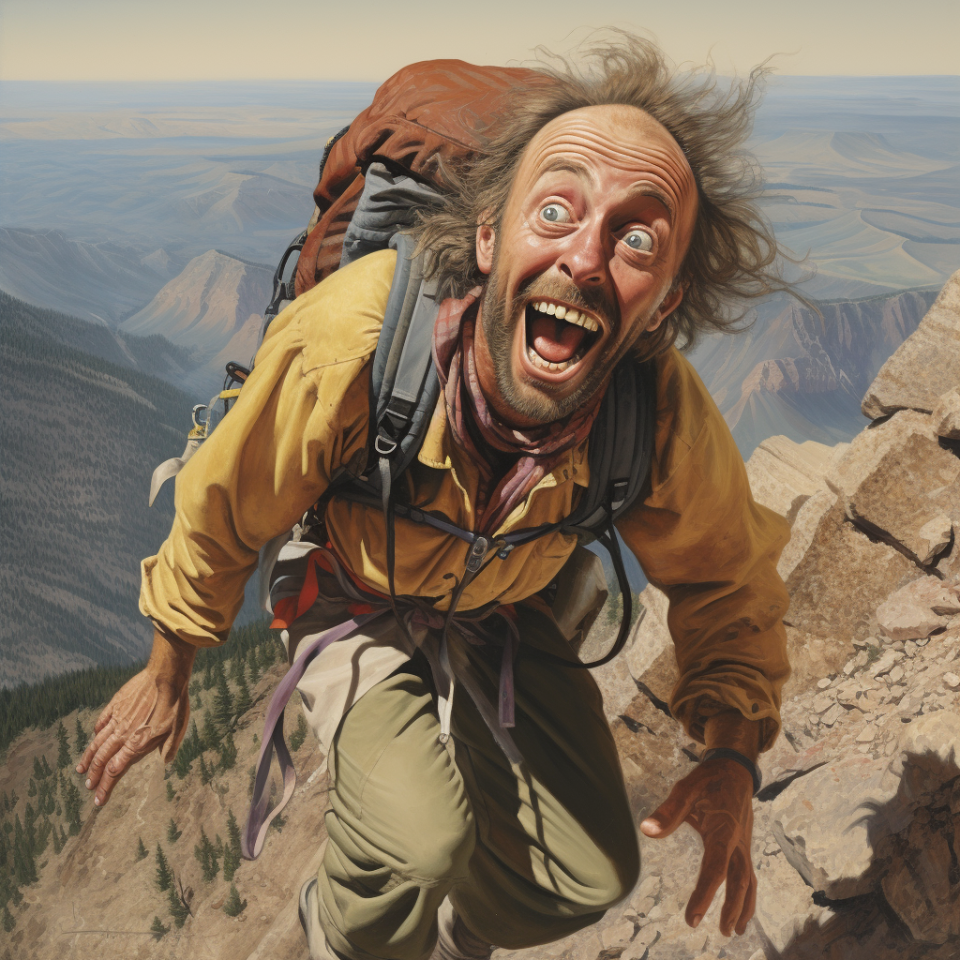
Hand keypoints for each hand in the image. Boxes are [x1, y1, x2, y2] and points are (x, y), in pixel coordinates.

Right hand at [77, 628, 194, 805]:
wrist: (166, 674)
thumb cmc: (176, 703)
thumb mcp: (179, 728)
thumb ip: (170, 746)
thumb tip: (165, 761)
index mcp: (137, 743)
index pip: (116, 771)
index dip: (106, 787)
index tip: (99, 800)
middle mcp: (123, 734)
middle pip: (102, 761)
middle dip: (95, 777)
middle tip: (89, 788)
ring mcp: (117, 718)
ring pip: (97, 743)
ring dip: (89, 759)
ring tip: (82, 771)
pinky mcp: (116, 704)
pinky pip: (102, 721)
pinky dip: (97, 732)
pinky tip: (94, 736)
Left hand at [640, 757, 755, 936]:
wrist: (736, 770)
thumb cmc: (708, 779)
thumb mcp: (686, 788)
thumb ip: (668, 811)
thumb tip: (647, 830)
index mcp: (723, 830)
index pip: (715, 868)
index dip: (705, 894)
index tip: (693, 918)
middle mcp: (738, 842)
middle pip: (739, 881)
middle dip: (729, 907)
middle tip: (715, 931)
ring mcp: (744, 845)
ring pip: (748, 882)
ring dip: (742, 907)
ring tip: (732, 932)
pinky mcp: (745, 846)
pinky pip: (750, 876)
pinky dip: (748, 897)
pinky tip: (742, 912)